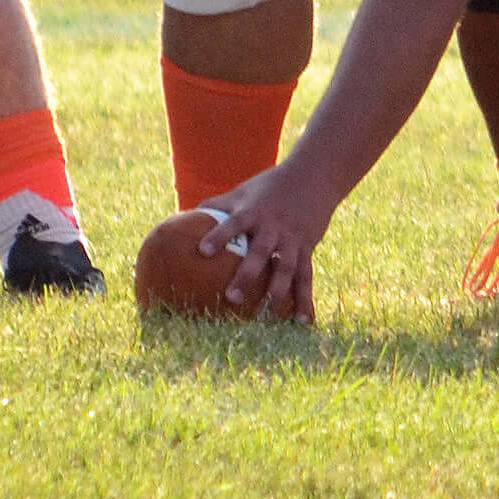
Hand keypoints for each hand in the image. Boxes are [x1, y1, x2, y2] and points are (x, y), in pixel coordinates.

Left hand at [196, 162, 338, 322]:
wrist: (314, 177)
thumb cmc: (271, 185)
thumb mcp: (244, 191)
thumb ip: (218, 205)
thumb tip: (183, 217)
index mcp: (255, 211)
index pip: (234, 224)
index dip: (219, 237)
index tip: (202, 252)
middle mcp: (274, 227)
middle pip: (260, 253)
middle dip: (247, 276)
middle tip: (232, 299)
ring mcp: (292, 239)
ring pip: (285, 269)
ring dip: (276, 293)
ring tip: (265, 318)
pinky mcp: (307, 249)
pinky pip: (306, 277)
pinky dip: (304, 300)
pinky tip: (301, 322)